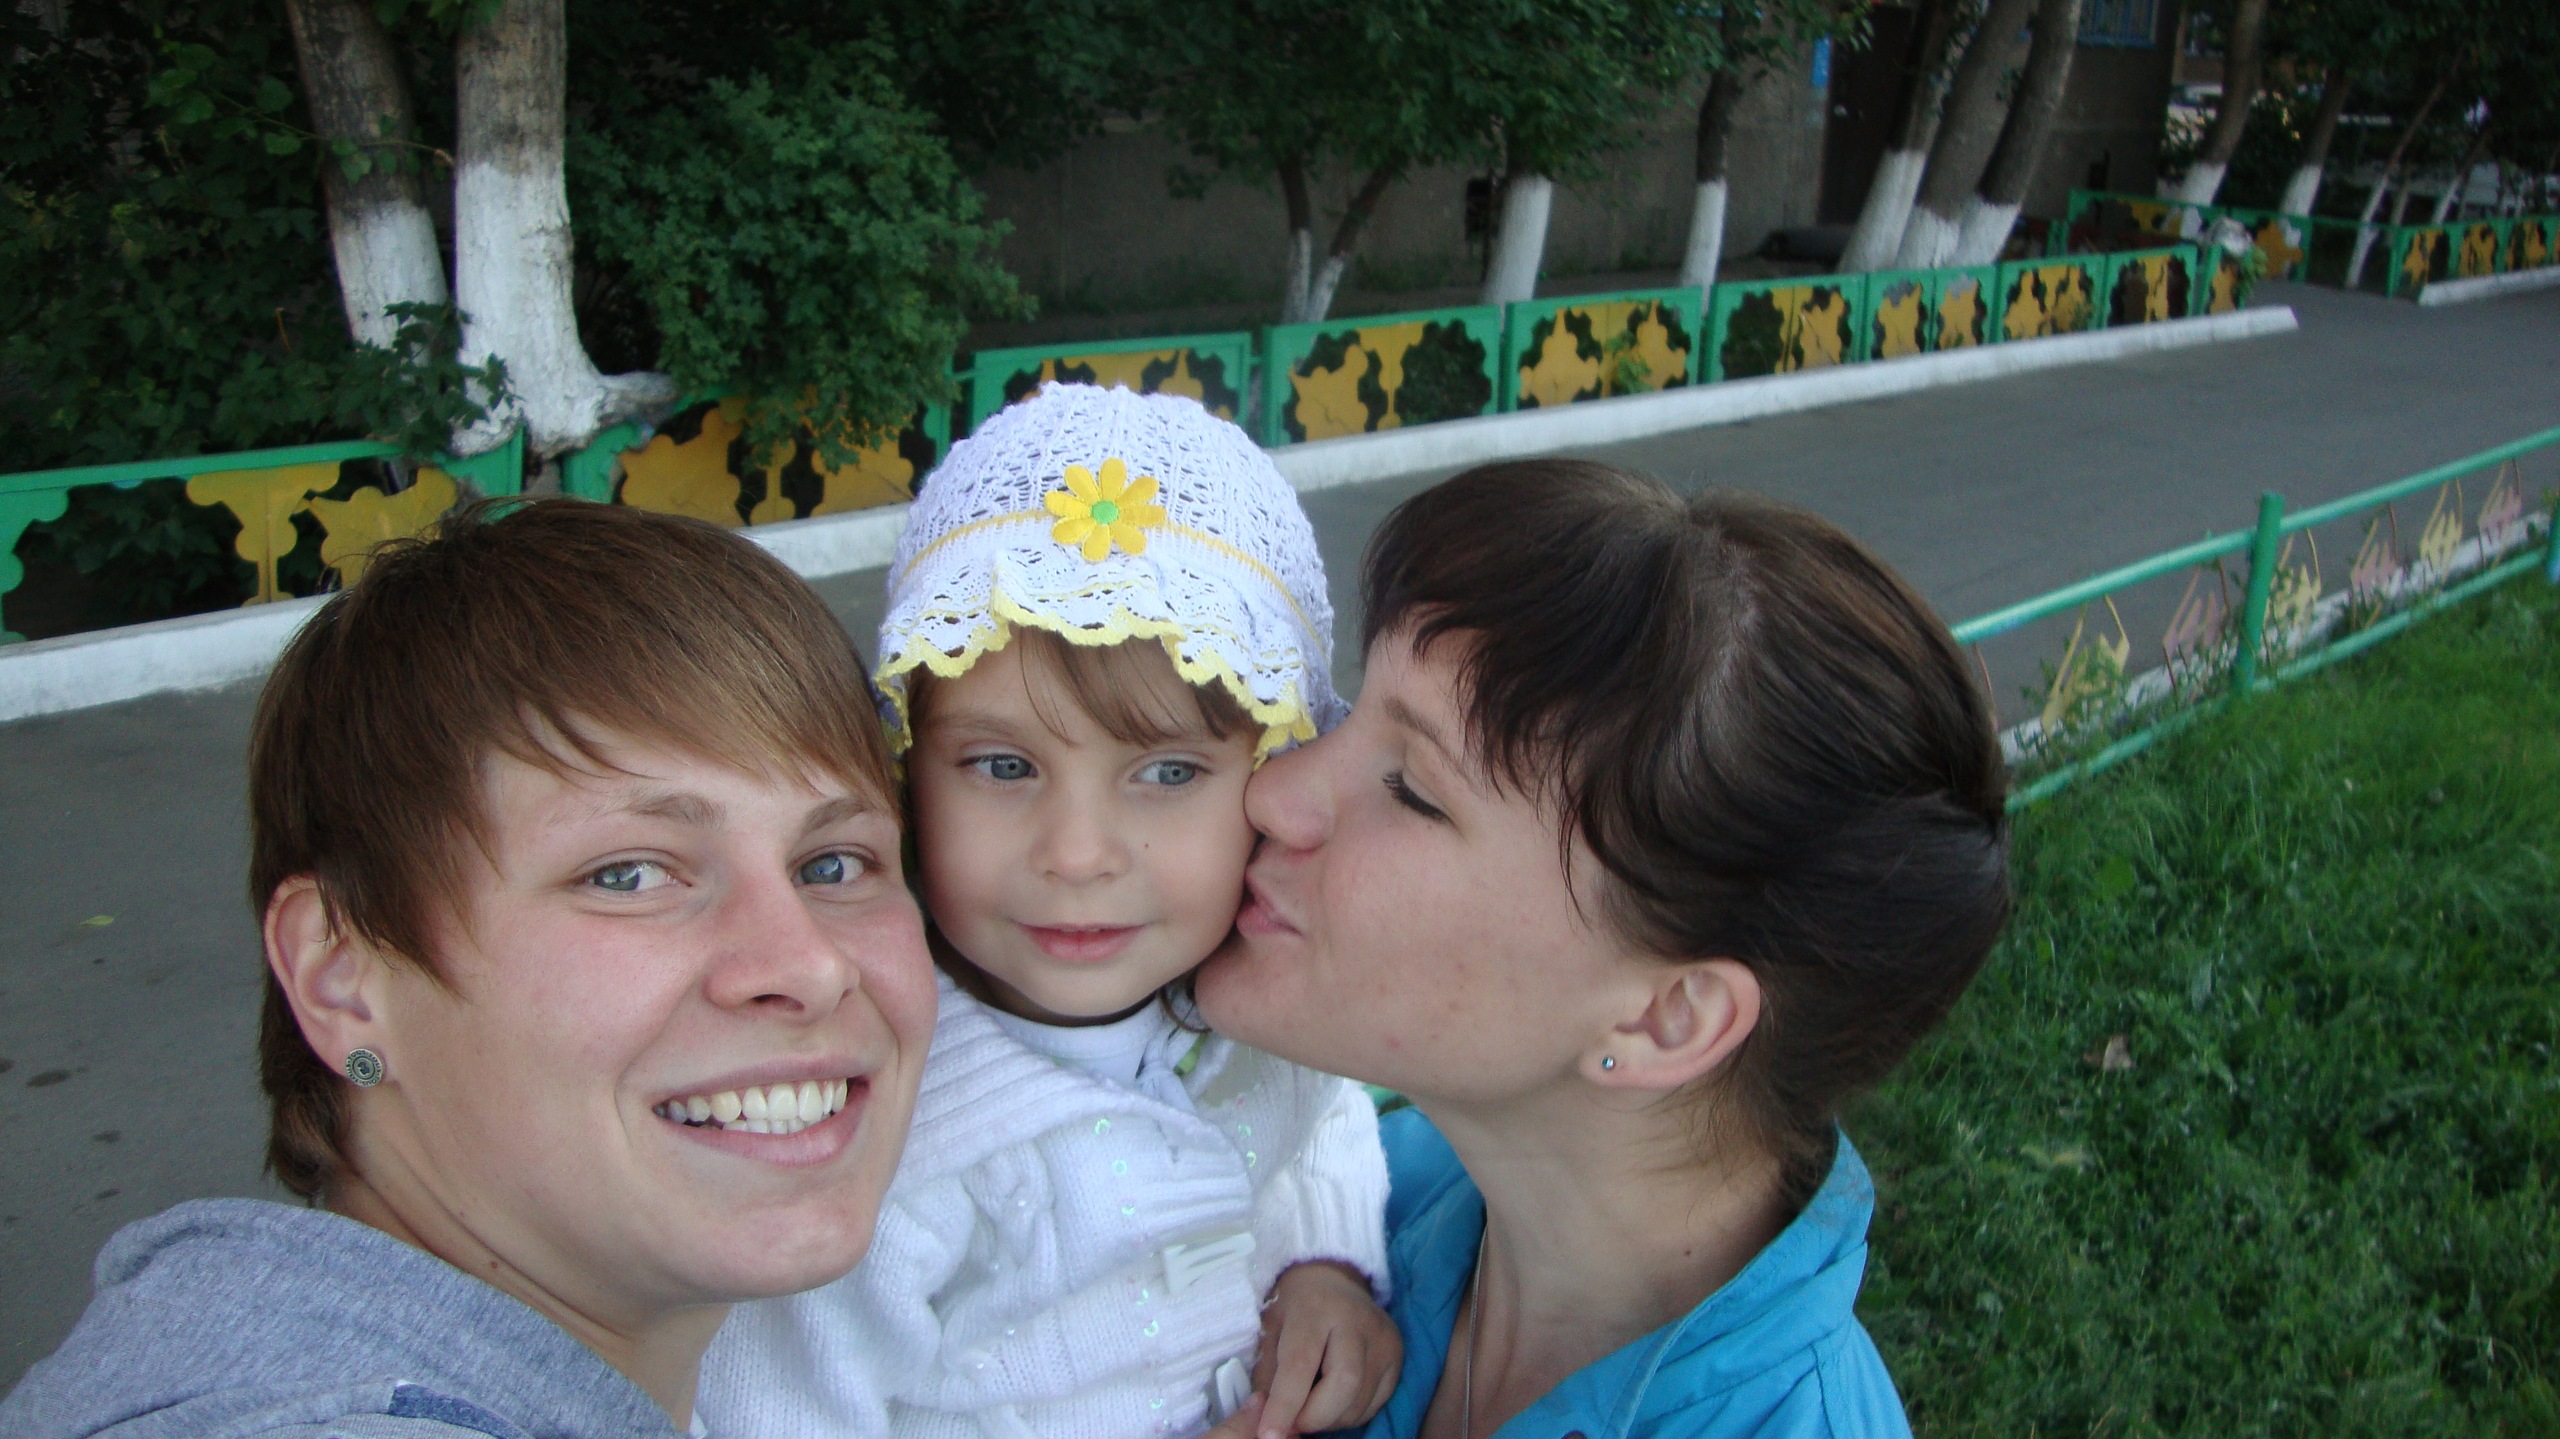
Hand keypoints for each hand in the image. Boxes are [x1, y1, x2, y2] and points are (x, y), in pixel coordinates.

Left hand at [1252, 1261, 1402, 1438]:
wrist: (1332, 1278)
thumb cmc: (1294, 1307)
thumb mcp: (1269, 1330)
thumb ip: (1267, 1377)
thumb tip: (1267, 1423)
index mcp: (1316, 1308)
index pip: (1301, 1366)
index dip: (1284, 1407)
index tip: (1269, 1435)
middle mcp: (1358, 1321)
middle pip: (1343, 1386)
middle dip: (1313, 1417)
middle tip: (1292, 1422)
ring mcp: (1384, 1339)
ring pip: (1360, 1402)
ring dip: (1329, 1420)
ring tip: (1309, 1407)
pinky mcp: (1398, 1356)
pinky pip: (1374, 1404)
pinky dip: (1348, 1414)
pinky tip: (1332, 1399)